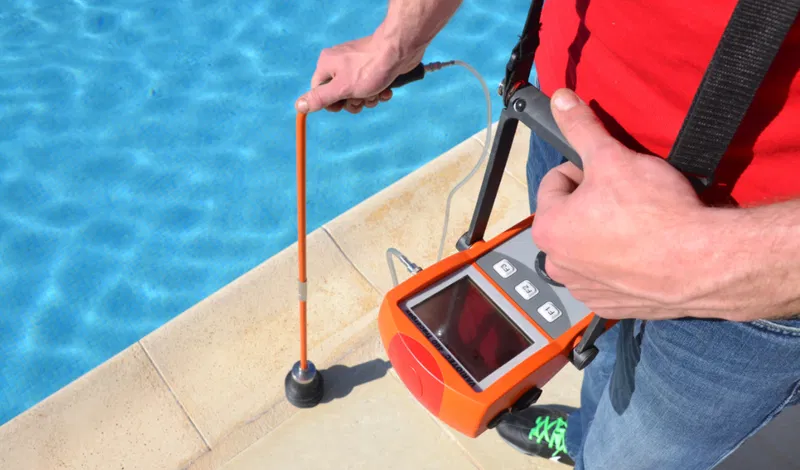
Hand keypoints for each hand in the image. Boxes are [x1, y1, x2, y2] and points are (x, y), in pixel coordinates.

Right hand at [295, 35, 423, 113]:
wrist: (400, 50)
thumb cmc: (369, 69)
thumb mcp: (342, 89)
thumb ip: (320, 98)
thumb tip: (298, 106)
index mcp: (326, 64)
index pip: (318, 90)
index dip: (330, 103)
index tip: (342, 106)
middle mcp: (339, 62)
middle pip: (339, 94)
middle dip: (353, 102)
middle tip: (363, 99)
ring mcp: (357, 64)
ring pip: (357, 92)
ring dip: (368, 99)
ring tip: (377, 93)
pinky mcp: (373, 66)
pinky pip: (370, 85)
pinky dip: (378, 91)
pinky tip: (386, 90)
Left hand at [531, 88, 718, 319]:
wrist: (703, 263)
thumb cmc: (654, 212)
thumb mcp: (613, 157)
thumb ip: (581, 127)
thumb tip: (559, 99)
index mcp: (548, 228)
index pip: (556, 182)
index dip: (586, 170)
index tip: (614, 174)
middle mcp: (557, 264)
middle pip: (569, 217)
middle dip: (593, 204)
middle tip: (629, 200)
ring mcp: (583, 290)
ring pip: (587, 247)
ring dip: (605, 235)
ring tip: (639, 227)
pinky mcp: (609, 307)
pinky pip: (607, 276)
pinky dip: (621, 263)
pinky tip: (644, 254)